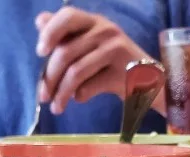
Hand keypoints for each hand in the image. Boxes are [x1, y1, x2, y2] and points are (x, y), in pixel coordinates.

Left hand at [35, 7, 150, 113]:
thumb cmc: (114, 63)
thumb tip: (40, 22)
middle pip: (66, 52)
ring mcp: (116, 50)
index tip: (40, 52)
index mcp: (94, 21)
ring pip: (76, 72)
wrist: (149, 81)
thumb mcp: (91, 44)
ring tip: (56, 107)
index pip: (67, 16)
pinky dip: (80, 96)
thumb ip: (67, 34)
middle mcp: (105, 30)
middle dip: (49, 77)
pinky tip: (79, 99)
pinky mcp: (123, 72)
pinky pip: (90, 87)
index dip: (50, 33)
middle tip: (43, 95)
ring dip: (61, 93)